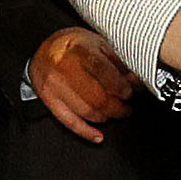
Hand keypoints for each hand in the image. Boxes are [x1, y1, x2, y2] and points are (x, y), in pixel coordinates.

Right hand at [27, 28, 137, 142]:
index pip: (102, 71)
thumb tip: (135, 81)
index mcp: (79, 49)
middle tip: (126, 107)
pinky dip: (86, 131)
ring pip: (86, 111)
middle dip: (117, 107)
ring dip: (106, 117)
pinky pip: (69, 121)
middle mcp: (64, 67)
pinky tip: (98, 135)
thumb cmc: (74, 45)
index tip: (129, 92)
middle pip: (96, 96)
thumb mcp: (99, 43)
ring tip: (115, 113)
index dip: (119, 86)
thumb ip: (118, 63)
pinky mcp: (49, 99)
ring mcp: (55, 85)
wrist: (45, 48)